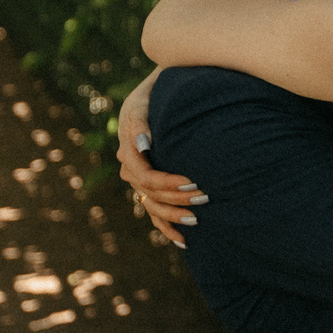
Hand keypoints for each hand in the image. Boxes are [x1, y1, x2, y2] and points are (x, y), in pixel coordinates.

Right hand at [115, 71, 199, 245]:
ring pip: (151, 205)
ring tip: (197, 219)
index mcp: (127, 147)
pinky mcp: (149, 186)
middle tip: (204, 197)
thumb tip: (142, 145)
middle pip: (150, 193)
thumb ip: (142, 121)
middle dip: (176, 198)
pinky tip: (183, 240)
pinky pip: (153, 213)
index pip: (143, 175)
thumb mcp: (148, 101)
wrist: (166, 91)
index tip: (192, 182)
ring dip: (173, 215)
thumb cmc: (161, 92)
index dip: (166, 183)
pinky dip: (167, 228)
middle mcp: (129, 166)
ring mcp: (138, 178)